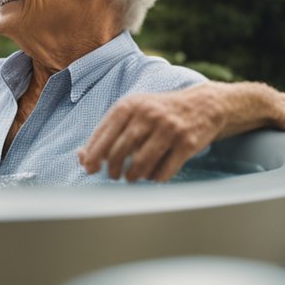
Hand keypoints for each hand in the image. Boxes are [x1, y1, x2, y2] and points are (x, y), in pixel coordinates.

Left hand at [78, 84, 226, 181]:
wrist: (203, 105)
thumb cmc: (158, 112)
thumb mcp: (132, 112)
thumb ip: (108, 131)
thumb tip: (81, 158)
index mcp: (128, 106)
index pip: (103, 134)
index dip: (93, 155)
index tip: (89, 169)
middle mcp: (147, 115)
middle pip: (119, 150)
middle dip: (112, 169)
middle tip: (113, 175)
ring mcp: (169, 128)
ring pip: (141, 163)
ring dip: (132, 176)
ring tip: (131, 177)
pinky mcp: (187, 143)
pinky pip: (165, 170)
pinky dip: (155, 178)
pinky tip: (153, 176)